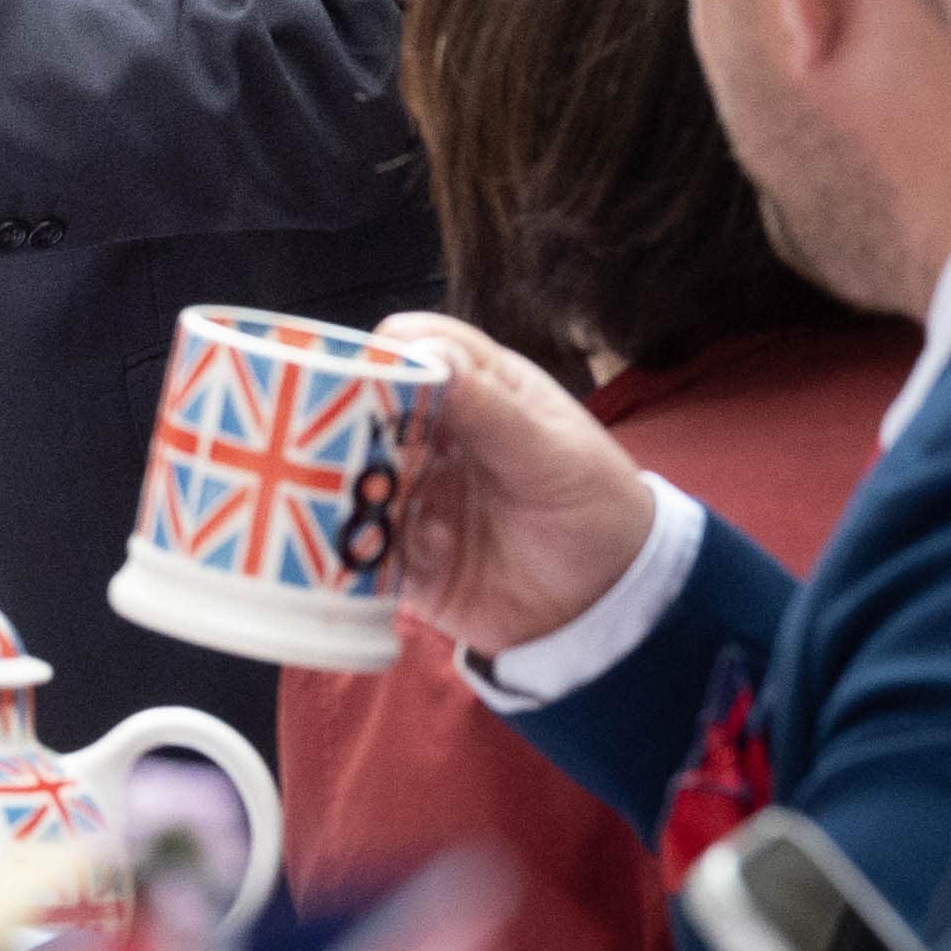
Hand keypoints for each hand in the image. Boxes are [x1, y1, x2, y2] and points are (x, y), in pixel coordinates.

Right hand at [371, 312, 663, 658]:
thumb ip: (492, 411)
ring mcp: (417, 493)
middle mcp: (437, 435)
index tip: (370, 381)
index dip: (387, 356)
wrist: (609, 603)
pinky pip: (363, 546)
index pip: (417, 348)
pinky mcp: (406, 555)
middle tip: (342, 447)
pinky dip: (360, 546)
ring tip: (352, 504)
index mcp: (478, 389)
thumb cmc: (595, 507)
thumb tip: (431, 354)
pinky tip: (377, 554)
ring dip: (345, 488)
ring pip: (355, 476)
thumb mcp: (552, 456)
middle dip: (345, 424)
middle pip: (368, 409)